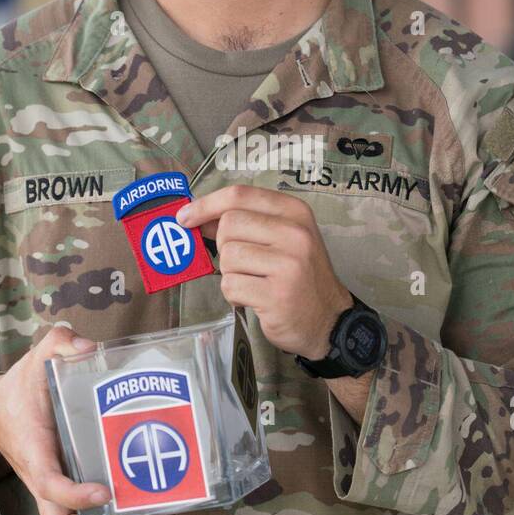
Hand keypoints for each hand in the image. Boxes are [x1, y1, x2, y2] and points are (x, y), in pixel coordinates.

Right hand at [0, 326, 138, 514]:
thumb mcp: (36, 359)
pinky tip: (131, 500)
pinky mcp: (62, 485)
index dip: (76, 496)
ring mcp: (51, 486)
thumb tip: (88, 347)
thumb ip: (58, 343)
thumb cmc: (20, 389)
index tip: (105, 492)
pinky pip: (78, 512)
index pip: (49, 485)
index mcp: (34, 451)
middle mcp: (42, 477)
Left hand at [175, 184, 352, 360]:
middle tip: (243, 263)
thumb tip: (197, 217)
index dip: (206, 205)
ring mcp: (288, 264)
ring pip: (227, 257)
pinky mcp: (277, 294)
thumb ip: (246, 223)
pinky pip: (231, 285)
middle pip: (228, 225)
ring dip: (231, 274)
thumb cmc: (299, 276)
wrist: (329, 319)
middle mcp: (295, 233)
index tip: (184, 217)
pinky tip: (253, 297)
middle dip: (225, 246)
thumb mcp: (282, 238)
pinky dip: (234, 294)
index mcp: (295, 212)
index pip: (240, 195)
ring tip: (254, 282)